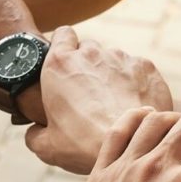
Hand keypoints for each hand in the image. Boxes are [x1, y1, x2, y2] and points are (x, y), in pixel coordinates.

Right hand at [25, 27, 172, 173]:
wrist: (129, 145)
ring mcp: (120, 58)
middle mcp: (90, 54)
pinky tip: (131, 104)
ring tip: (111, 104)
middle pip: (87, 48)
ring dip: (110, 75)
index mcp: (59, 65)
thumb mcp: (46, 146)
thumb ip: (35, 134)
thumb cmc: (83, 144)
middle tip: (86, 93)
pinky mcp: (146, 67)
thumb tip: (35, 133)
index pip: (61, 34)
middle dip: (86, 64)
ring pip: (112, 59)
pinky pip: (136, 69)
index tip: (64, 64)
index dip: (63, 47)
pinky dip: (133, 82)